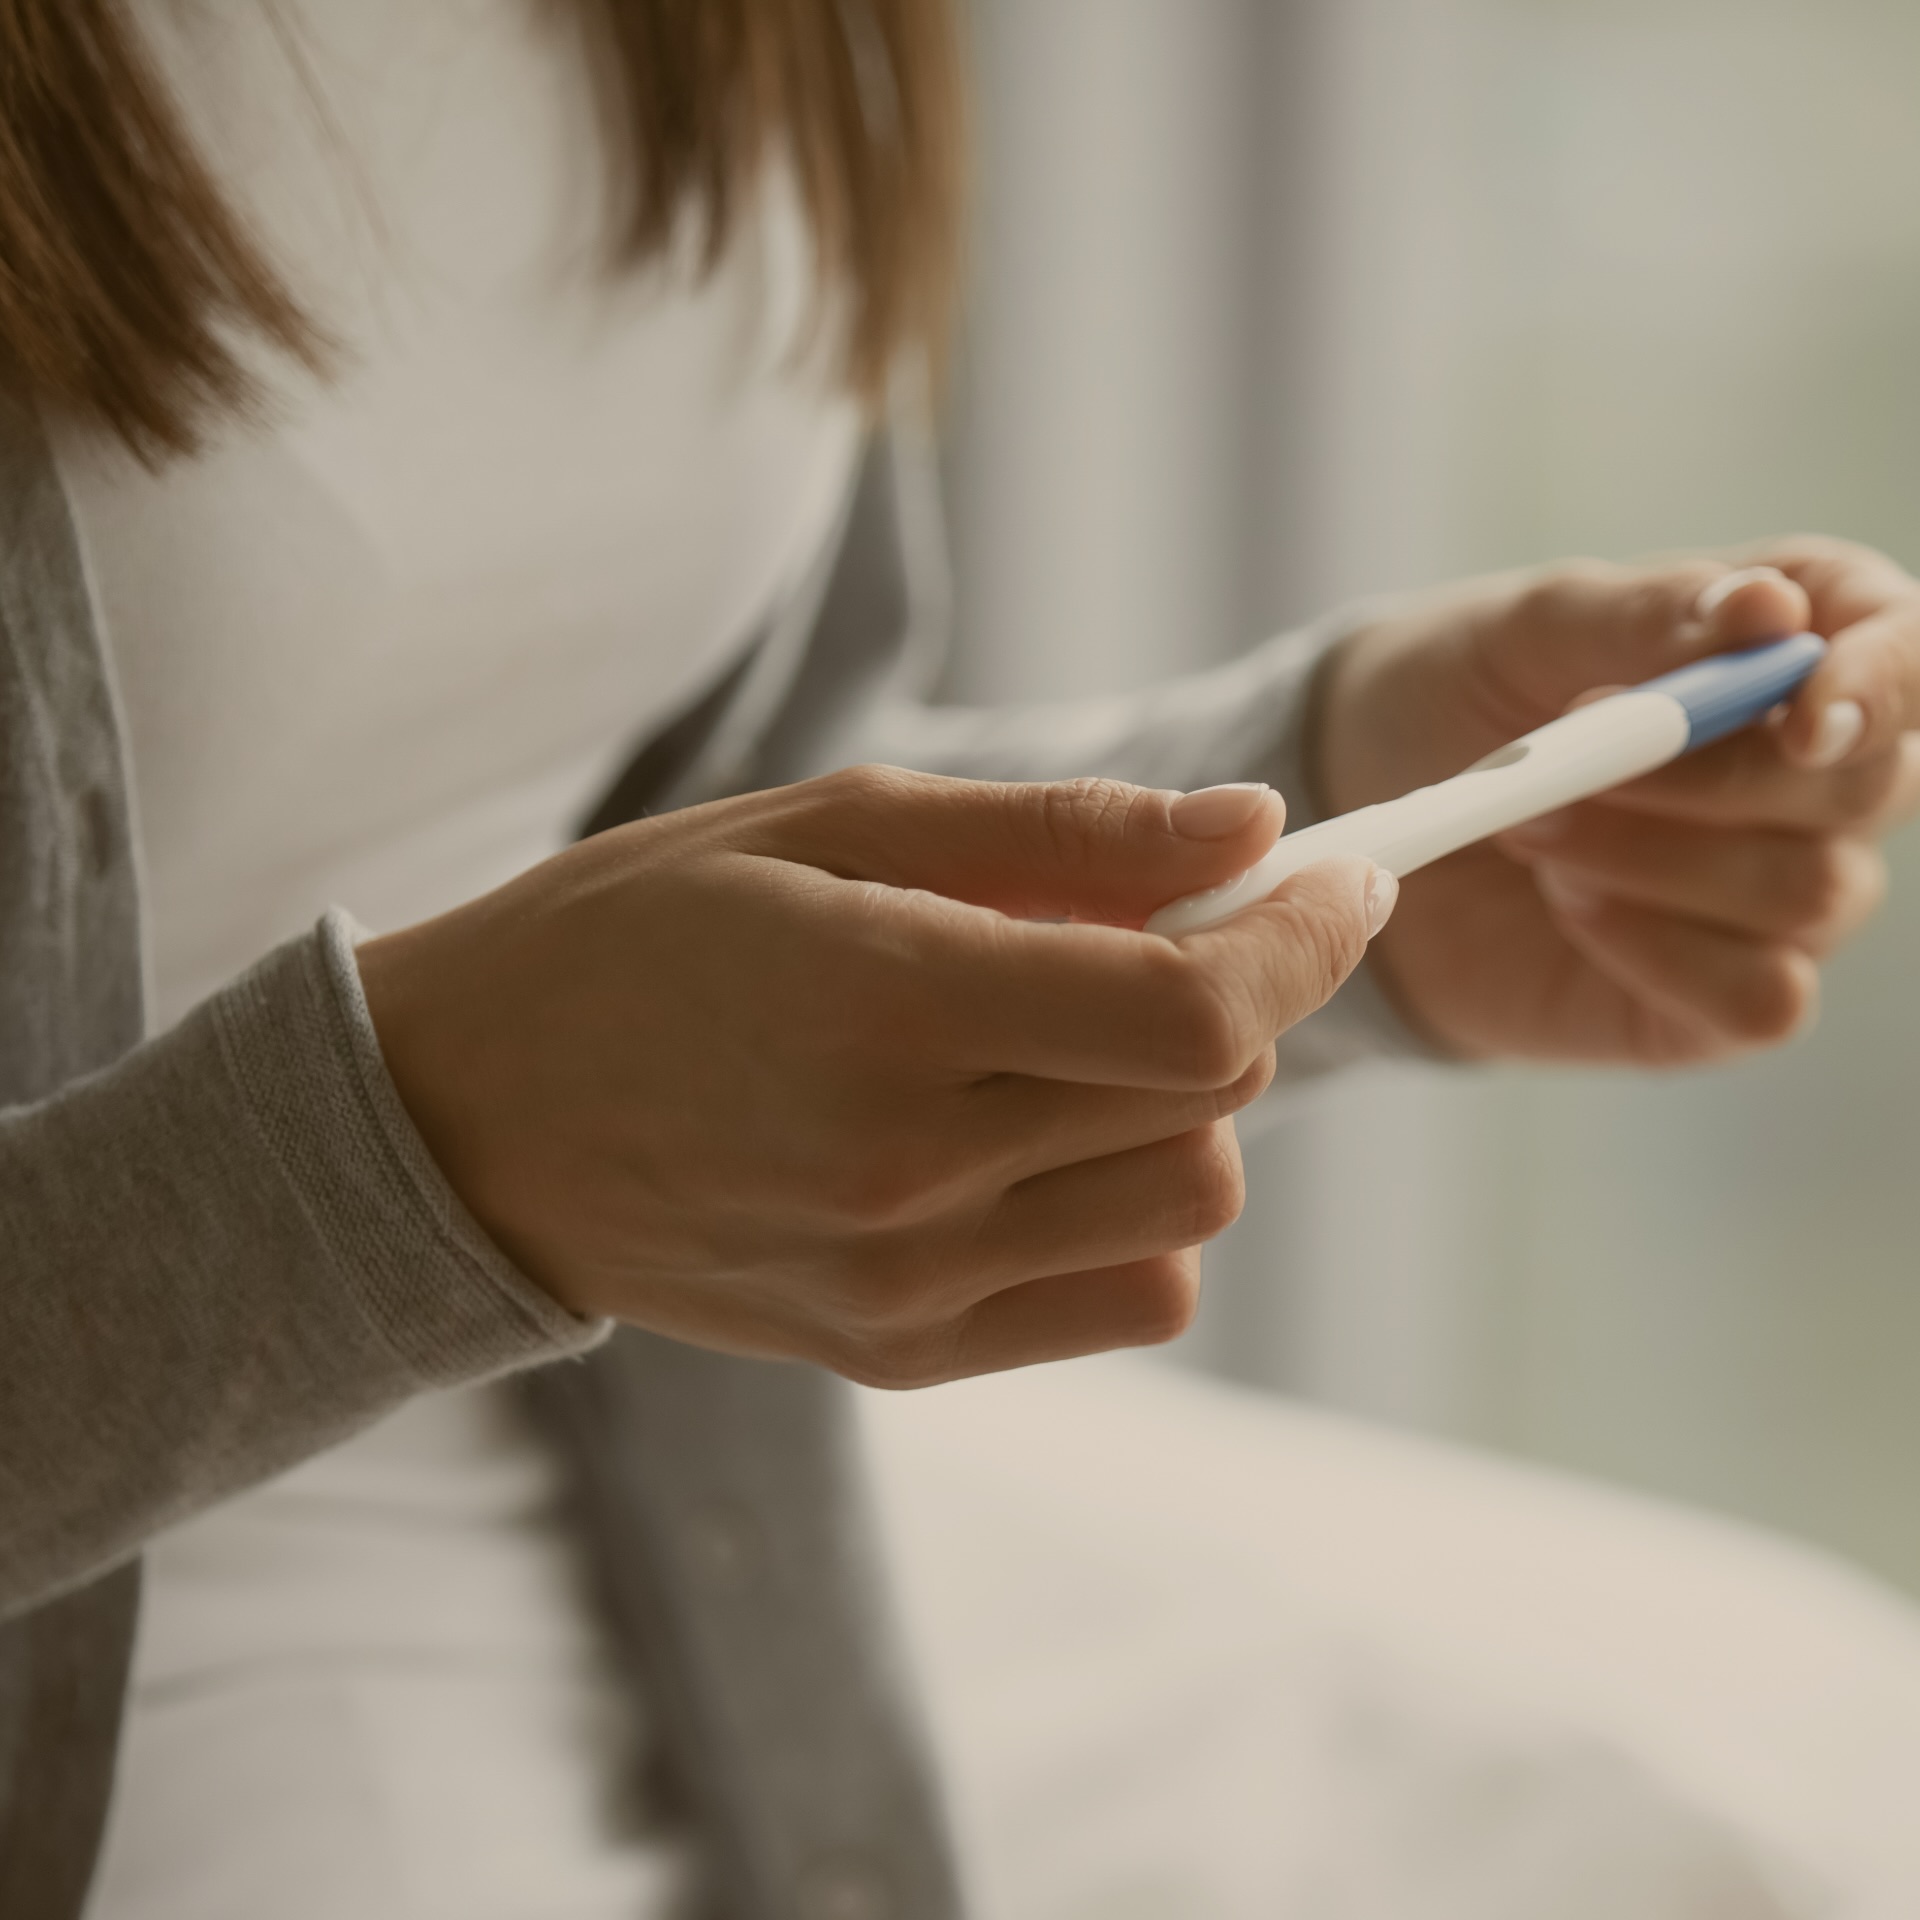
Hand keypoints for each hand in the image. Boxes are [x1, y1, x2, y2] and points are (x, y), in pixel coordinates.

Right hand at [357, 767, 1389, 1384]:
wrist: (474, 1115)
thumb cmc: (641, 933)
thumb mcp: (830, 825)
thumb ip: (1058, 836)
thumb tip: (1255, 825)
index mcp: (888, 1005)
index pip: (1192, 1006)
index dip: (1302, 934)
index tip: (1340, 874)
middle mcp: (908, 1169)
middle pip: (1212, 1098)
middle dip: (1235, 990)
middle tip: (1163, 925)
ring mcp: (905, 1281)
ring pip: (1190, 1202)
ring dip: (1184, 1102)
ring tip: (1074, 1036)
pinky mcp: (898, 1351)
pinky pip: (1127, 1296)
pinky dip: (1135, 1208)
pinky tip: (1046, 1141)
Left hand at [1315, 539, 1919, 1063]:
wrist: (1367, 815)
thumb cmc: (1465, 696)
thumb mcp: (1529, 628)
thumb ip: (1646, 616)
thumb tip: (1769, 608)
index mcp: (1804, 643)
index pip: (1909, 654)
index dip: (1879, 682)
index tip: (1800, 710)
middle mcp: (1824, 774)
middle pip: (1867, 784)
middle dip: (1705, 777)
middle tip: (1563, 756)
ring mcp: (1787, 892)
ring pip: (1809, 891)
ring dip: (1650, 859)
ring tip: (1531, 829)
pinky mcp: (1730, 995)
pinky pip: (1763, 997)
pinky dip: (1655, 952)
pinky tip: (1571, 909)